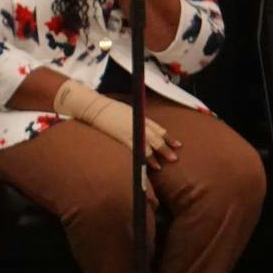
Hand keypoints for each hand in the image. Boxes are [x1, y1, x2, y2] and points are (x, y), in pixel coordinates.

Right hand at [50, 79, 181, 168]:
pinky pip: (136, 150)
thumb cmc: (107, 108)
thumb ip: (135, 119)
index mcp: (140, 116)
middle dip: (166, 148)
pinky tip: (147, 165)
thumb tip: (141, 129)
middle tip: (175, 157)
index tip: (177, 144)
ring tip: (161, 166)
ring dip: (156, 155)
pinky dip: (143, 158)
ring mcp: (132, 130)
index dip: (168, 137)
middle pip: (156, 137)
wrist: (94, 107)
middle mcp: (139, 123)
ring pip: (148, 145)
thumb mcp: (125, 111)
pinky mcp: (123, 137)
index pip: (158, 128)